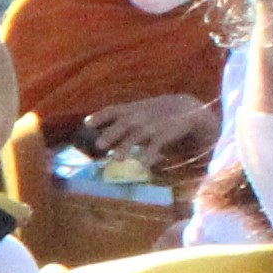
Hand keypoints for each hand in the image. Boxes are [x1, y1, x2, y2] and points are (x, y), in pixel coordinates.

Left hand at [85, 93, 216, 168]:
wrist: (186, 108)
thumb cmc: (154, 114)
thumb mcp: (137, 112)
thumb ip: (119, 123)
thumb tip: (98, 140)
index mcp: (131, 110)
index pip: (112, 110)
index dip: (100, 116)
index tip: (87, 123)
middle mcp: (139, 116)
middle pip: (123, 124)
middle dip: (111, 133)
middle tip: (99, 145)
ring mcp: (152, 125)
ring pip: (137, 135)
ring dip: (126, 146)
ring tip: (118, 159)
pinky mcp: (165, 134)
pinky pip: (156, 145)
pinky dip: (150, 154)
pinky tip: (143, 164)